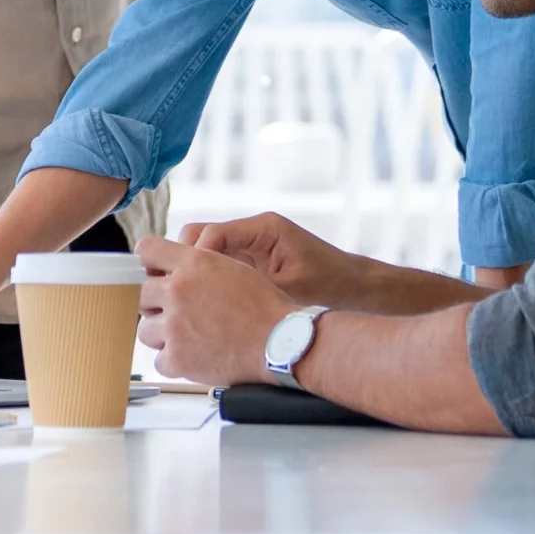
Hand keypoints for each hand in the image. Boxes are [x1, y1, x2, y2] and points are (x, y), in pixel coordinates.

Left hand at [135, 237, 289, 386]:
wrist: (281, 342)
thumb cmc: (264, 308)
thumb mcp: (232, 267)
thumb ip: (198, 264)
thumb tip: (172, 270)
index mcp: (194, 262)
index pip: (146, 250)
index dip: (148, 264)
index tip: (152, 275)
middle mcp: (178, 290)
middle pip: (140, 294)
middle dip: (156, 305)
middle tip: (177, 315)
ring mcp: (175, 326)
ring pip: (145, 330)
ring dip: (162, 335)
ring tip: (188, 338)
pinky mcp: (178, 358)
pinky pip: (159, 360)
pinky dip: (174, 362)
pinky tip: (194, 357)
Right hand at [179, 212, 369, 309]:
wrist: (358, 288)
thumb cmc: (332, 285)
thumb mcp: (293, 289)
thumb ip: (254, 291)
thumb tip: (213, 301)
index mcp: (264, 229)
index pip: (212, 233)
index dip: (194, 258)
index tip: (186, 283)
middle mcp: (253, 232)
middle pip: (202, 236)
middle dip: (186, 262)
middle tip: (177, 292)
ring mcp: (250, 246)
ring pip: (206, 252)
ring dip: (195, 273)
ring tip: (187, 300)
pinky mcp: (251, 262)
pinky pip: (219, 265)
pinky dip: (208, 281)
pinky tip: (204, 304)